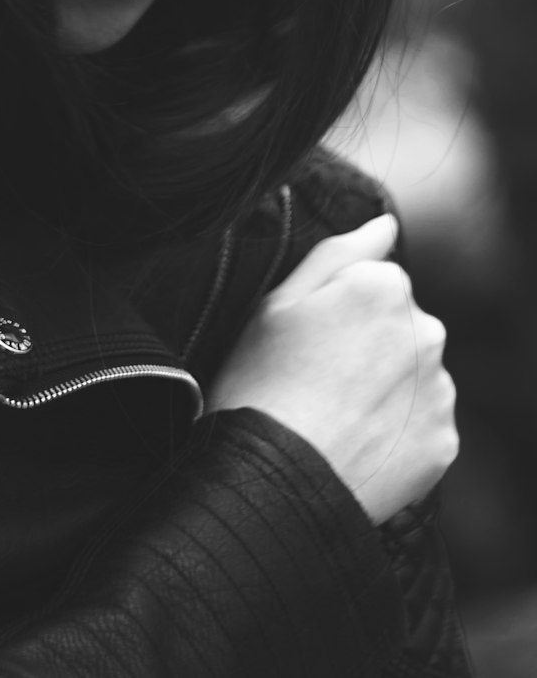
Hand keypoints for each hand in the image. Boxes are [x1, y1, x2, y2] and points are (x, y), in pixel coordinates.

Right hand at [208, 213, 457, 524]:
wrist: (273, 481)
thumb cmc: (261, 382)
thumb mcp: (278, 301)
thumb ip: (339, 252)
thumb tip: (385, 225)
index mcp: (384, 287)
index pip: (374, 281)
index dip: (335, 309)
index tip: (306, 339)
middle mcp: (425, 332)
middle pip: (399, 326)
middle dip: (368, 344)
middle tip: (315, 378)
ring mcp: (437, 390)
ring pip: (412, 374)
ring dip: (384, 386)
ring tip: (333, 414)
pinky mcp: (442, 442)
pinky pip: (420, 424)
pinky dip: (394, 431)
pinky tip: (354, 442)